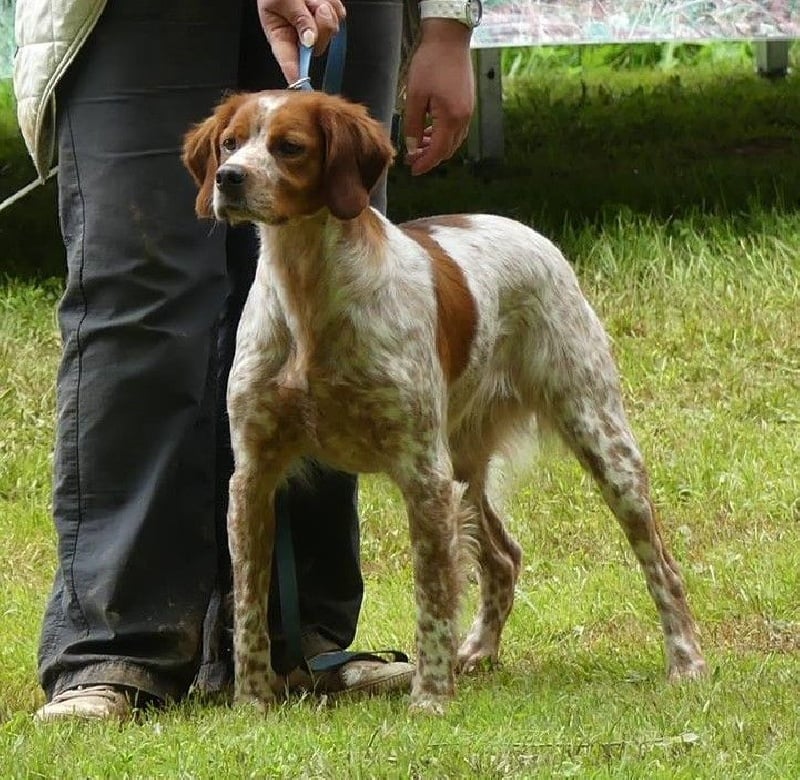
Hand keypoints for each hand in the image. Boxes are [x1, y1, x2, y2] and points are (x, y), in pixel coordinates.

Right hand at [257, 0, 346, 84]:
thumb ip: (298, 18)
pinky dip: (332, 2)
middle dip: (319, 25)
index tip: (301, 87)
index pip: (290, 63)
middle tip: (310, 5)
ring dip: (324, 8)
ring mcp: (316, 28)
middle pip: (319, 47)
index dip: (297, 76)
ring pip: (331, 30)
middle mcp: (299, 38)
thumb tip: (309, 39)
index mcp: (281, 37)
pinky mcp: (328, 19)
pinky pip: (339, 16)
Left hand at [403, 19, 474, 175]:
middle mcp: (464, 118)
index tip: (413, 171)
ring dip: (436, 147)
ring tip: (418, 146)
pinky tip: (429, 131)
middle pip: (448, 149)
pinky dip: (443, 135)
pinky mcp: (467, 103)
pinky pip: (456, 128)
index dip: (425, 164)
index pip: (438, 152)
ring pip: (453, 140)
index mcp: (451, 118)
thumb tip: (412, 148)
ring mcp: (468, 111)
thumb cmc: (430, 63)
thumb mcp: (414, 97)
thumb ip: (412, 126)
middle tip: (412, 160)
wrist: (449, 38)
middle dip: (430, 157)